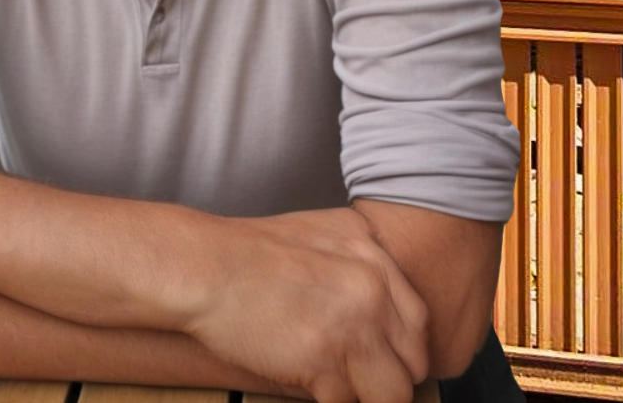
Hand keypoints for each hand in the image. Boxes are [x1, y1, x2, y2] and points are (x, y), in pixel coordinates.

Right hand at [180, 206, 429, 402]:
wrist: (205, 266)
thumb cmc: (246, 253)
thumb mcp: (316, 235)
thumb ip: (356, 266)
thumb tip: (381, 314)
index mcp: (372, 252)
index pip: (418, 321)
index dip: (398, 349)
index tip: (377, 359)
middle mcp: (373, 286)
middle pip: (413, 360)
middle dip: (387, 378)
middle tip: (352, 376)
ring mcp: (353, 324)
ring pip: (392, 394)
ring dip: (361, 396)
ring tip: (328, 382)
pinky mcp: (326, 360)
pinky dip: (326, 400)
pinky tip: (302, 380)